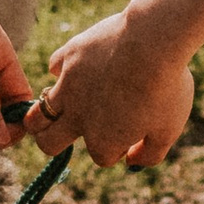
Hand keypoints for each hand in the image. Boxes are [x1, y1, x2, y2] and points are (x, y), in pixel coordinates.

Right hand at [34, 2, 195, 168]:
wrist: (153, 42)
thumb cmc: (166, 87)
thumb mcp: (168, 129)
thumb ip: (149, 154)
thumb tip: (131, 162)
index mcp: (103, 141)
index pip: (102, 157)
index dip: (118, 147)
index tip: (132, 130)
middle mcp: (78, 118)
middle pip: (47, 144)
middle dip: (53, 143)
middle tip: (65, 132)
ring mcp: (68, 87)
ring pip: (35, 115)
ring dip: (41, 118)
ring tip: (55, 112)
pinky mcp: (68, 57)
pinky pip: (54, 68)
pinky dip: (63, 71)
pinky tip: (80, 68)